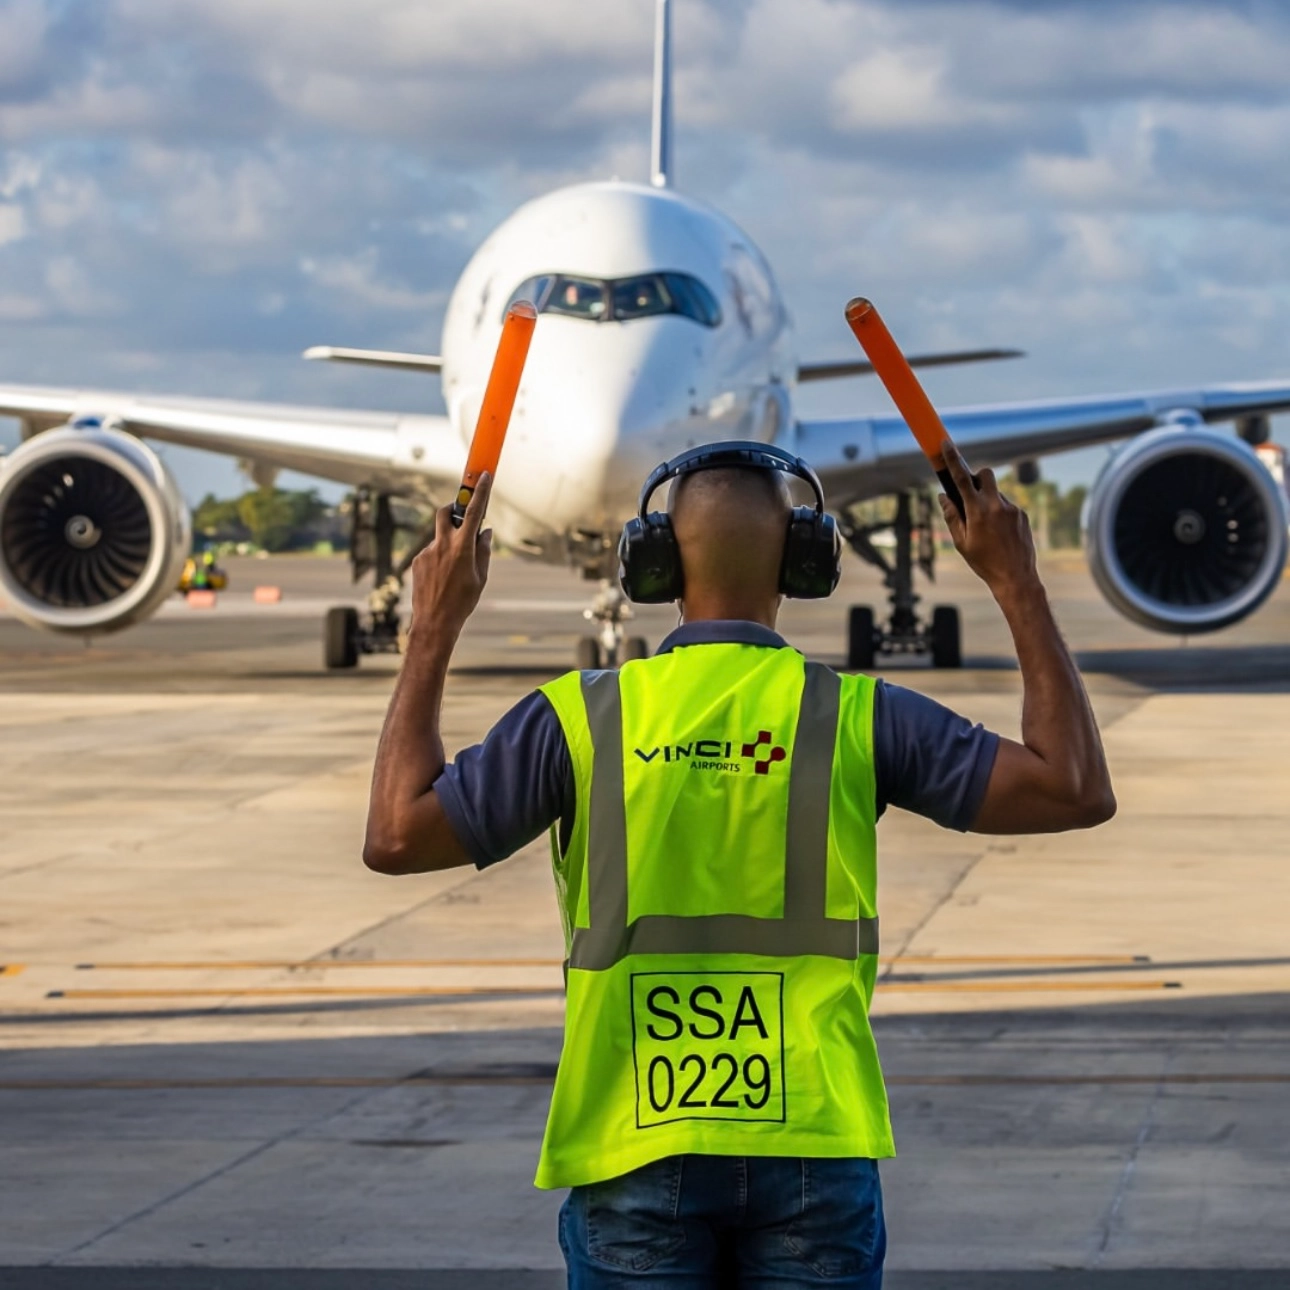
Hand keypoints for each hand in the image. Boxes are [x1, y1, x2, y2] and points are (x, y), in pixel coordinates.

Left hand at [408, 473, 493, 642]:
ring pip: (439, 536)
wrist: (434, 622)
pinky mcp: (417, 561)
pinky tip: (442, 578)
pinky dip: (439, 558)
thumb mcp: (481, 577)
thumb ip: (484, 551)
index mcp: (462, 547)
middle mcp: (442, 544)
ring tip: (454, 570)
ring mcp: (427, 552)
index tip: (484, 476)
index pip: (474, 512)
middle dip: (454, 507)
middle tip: (462, 514)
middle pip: (445, 511)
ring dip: (449, 542)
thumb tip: (486, 532)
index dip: (481, 492)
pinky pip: (431, 551)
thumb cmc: (462, 602)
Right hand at [937, 441, 1038, 601]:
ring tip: (986, 528)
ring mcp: (1012, 509)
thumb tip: (944, 497)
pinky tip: (999, 535)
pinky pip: (1006, 506)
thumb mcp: (961, 542)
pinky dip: (999, 513)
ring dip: (987, 501)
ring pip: (995, 493)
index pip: (962, 478)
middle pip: (985, 474)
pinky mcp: (1022, 515)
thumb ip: (951, 516)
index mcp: (977, 512)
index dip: (952, 460)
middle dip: (976, 477)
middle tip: (970, 494)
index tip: (946, 444)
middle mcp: (996, 505)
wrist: (1016, 577)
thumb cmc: (984, 563)